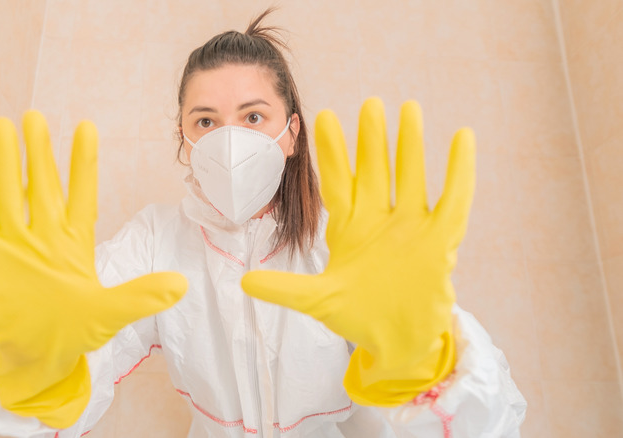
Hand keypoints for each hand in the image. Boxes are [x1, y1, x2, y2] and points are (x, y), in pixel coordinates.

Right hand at [0, 111, 186, 426]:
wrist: (38, 357)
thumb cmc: (75, 331)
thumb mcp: (111, 313)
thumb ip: (141, 296)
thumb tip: (182, 284)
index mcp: (75, 242)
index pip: (81, 194)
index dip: (83, 163)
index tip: (86, 126)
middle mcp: (44, 236)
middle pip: (42, 186)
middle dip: (40, 153)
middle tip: (34, 116)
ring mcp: (13, 245)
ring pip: (7, 195)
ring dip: (4, 163)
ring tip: (1, 126)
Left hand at [241, 98, 474, 405]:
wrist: (398, 341)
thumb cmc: (358, 316)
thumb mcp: (318, 301)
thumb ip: (286, 289)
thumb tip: (244, 282)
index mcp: (348, 227)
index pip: (337, 181)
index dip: (331, 151)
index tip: (321, 117)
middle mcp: (379, 220)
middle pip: (375, 171)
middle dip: (371, 139)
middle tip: (370, 103)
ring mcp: (410, 226)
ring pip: (410, 176)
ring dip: (410, 144)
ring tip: (409, 108)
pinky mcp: (440, 239)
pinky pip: (453, 199)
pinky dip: (459, 170)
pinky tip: (461, 137)